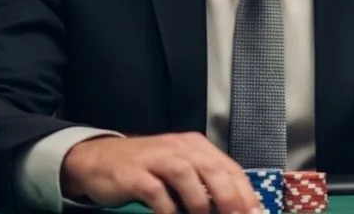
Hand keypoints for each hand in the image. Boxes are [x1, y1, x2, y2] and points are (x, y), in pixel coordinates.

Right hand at [61, 133, 261, 213]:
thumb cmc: (146, 168)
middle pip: (212, 169)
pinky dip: (168, 209)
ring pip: (187, 176)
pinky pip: (156, 192)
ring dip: (200, 203)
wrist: (99, 159)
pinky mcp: (136, 174)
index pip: (228, 167)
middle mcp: (179, 148)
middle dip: (229, 197)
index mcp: (195, 146)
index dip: (244, 191)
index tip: (254, 212)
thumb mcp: (179, 168)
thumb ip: (204, 183)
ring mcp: (157, 159)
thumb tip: (232, 207)